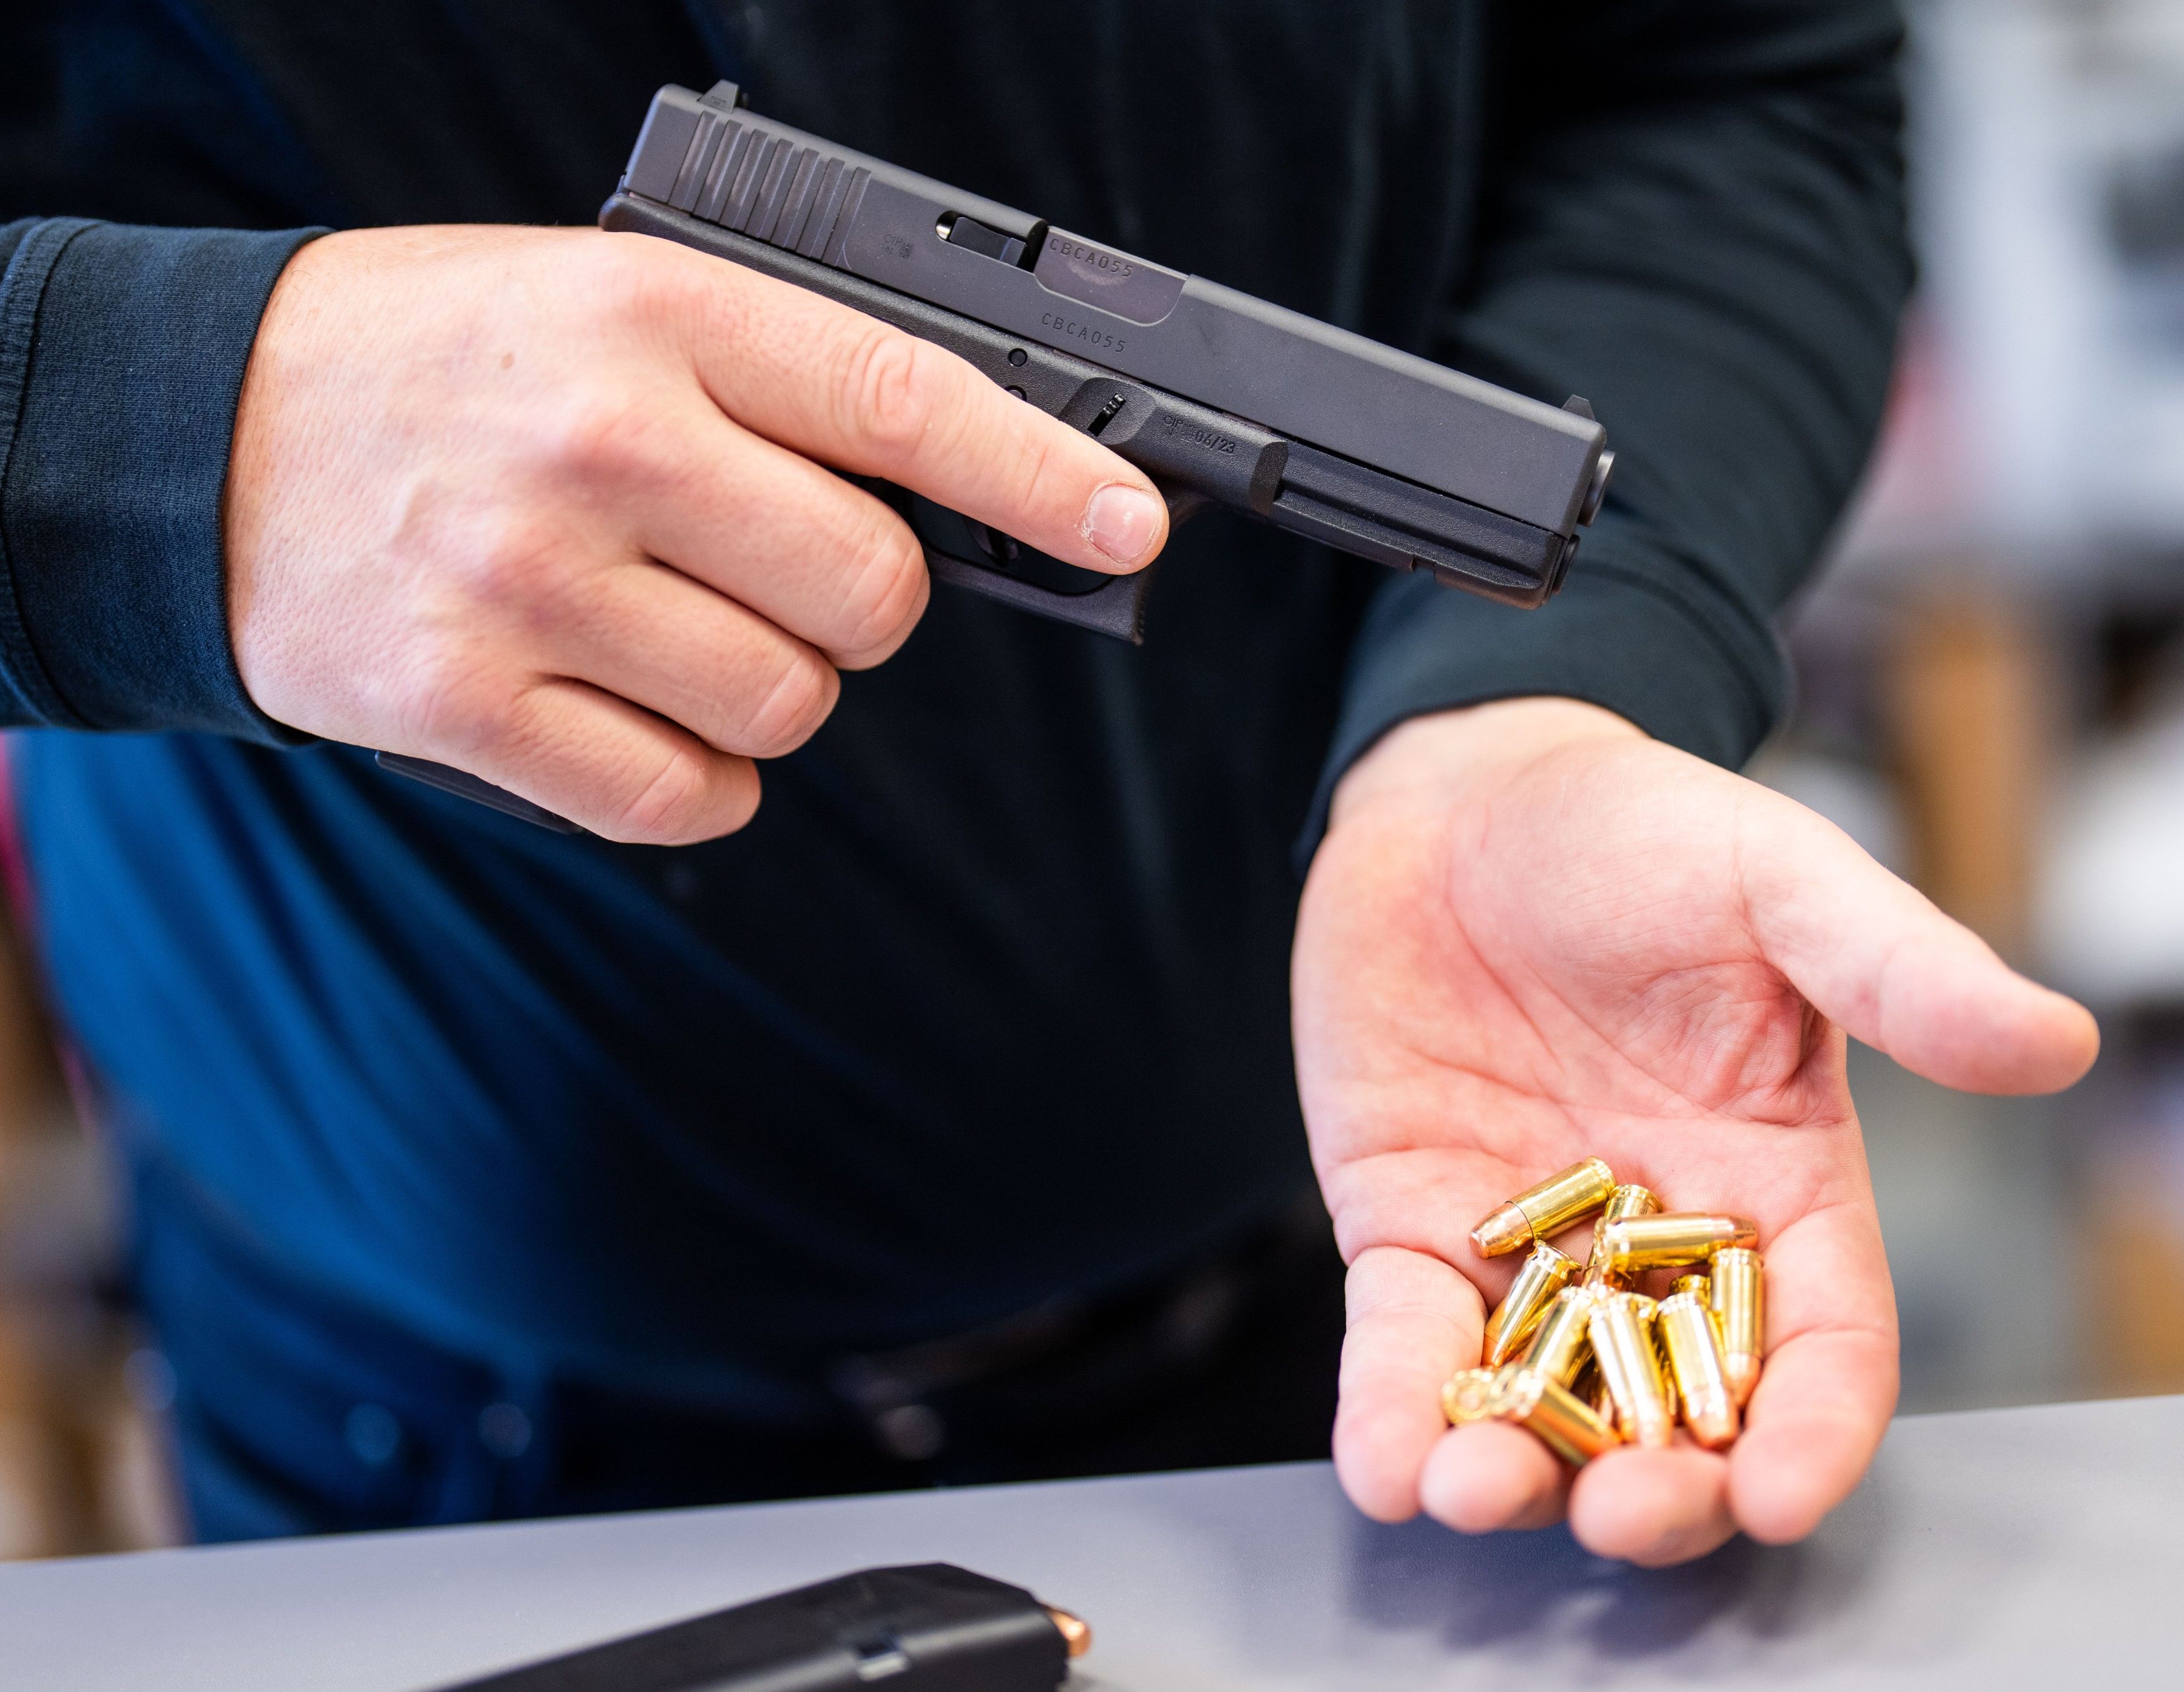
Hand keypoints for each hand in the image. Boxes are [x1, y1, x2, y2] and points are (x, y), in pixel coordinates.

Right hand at [224, 226, 1168, 841]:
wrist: (202, 433)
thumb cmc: (444, 366)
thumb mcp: (606, 305)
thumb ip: (775, 388)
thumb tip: (958, 502)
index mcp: (652, 314)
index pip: (903, 402)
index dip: (1041, 475)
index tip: (1125, 523)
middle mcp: (599, 445)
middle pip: (870, 595)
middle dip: (857, 603)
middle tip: (772, 566)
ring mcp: (527, 581)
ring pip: (789, 708)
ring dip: (768, 690)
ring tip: (667, 624)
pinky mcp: (465, 704)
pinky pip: (686, 798)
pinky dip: (693, 775)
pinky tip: (627, 704)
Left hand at [1293, 697, 2096, 1564]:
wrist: (1462, 795)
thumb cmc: (1641, 828)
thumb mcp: (1780, 884)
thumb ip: (1900, 971)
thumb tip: (2054, 1040)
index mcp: (1773, 1183)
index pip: (1821, 1341)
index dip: (1814, 1429)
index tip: (1787, 1493)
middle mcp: (1654, 1244)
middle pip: (1679, 1413)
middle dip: (1658, 1486)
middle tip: (1624, 1515)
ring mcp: (1525, 1248)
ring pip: (1535, 1401)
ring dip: (1511, 1472)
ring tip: (1474, 1493)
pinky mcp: (1407, 1229)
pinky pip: (1404, 1342)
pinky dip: (1389, 1410)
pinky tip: (1384, 1468)